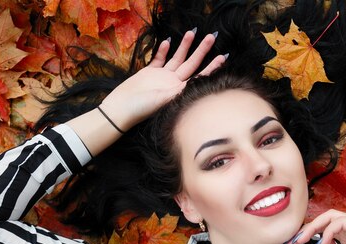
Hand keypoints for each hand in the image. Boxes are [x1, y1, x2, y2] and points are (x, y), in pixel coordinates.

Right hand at [100, 29, 225, 130]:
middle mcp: (174, 83)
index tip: (224, 56)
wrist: (121, 109)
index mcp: (180, 90)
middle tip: (212, 36)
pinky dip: (163, 50)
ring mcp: (162, 77)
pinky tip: (168, 41)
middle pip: (191, 63)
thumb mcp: (164, 99)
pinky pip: (159, 59)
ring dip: (184, 46)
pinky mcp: (149, 72)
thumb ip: (179, 90)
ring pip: (177, 58)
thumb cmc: (143, 108)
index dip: (213, 67)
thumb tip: (197, 82)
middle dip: (202, 50)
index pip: (201, 76)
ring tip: (192, 32)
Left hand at [288, 209, 345, 243]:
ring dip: (315, 226)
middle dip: (309, 226)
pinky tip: (322, 243)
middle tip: (296, 239)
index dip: (311, 231)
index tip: (295, 242)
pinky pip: (342, 221)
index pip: (328, 226)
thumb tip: (320, 240)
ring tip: (304, 239)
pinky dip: (328, 230)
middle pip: (329, 218)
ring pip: (334, 216)